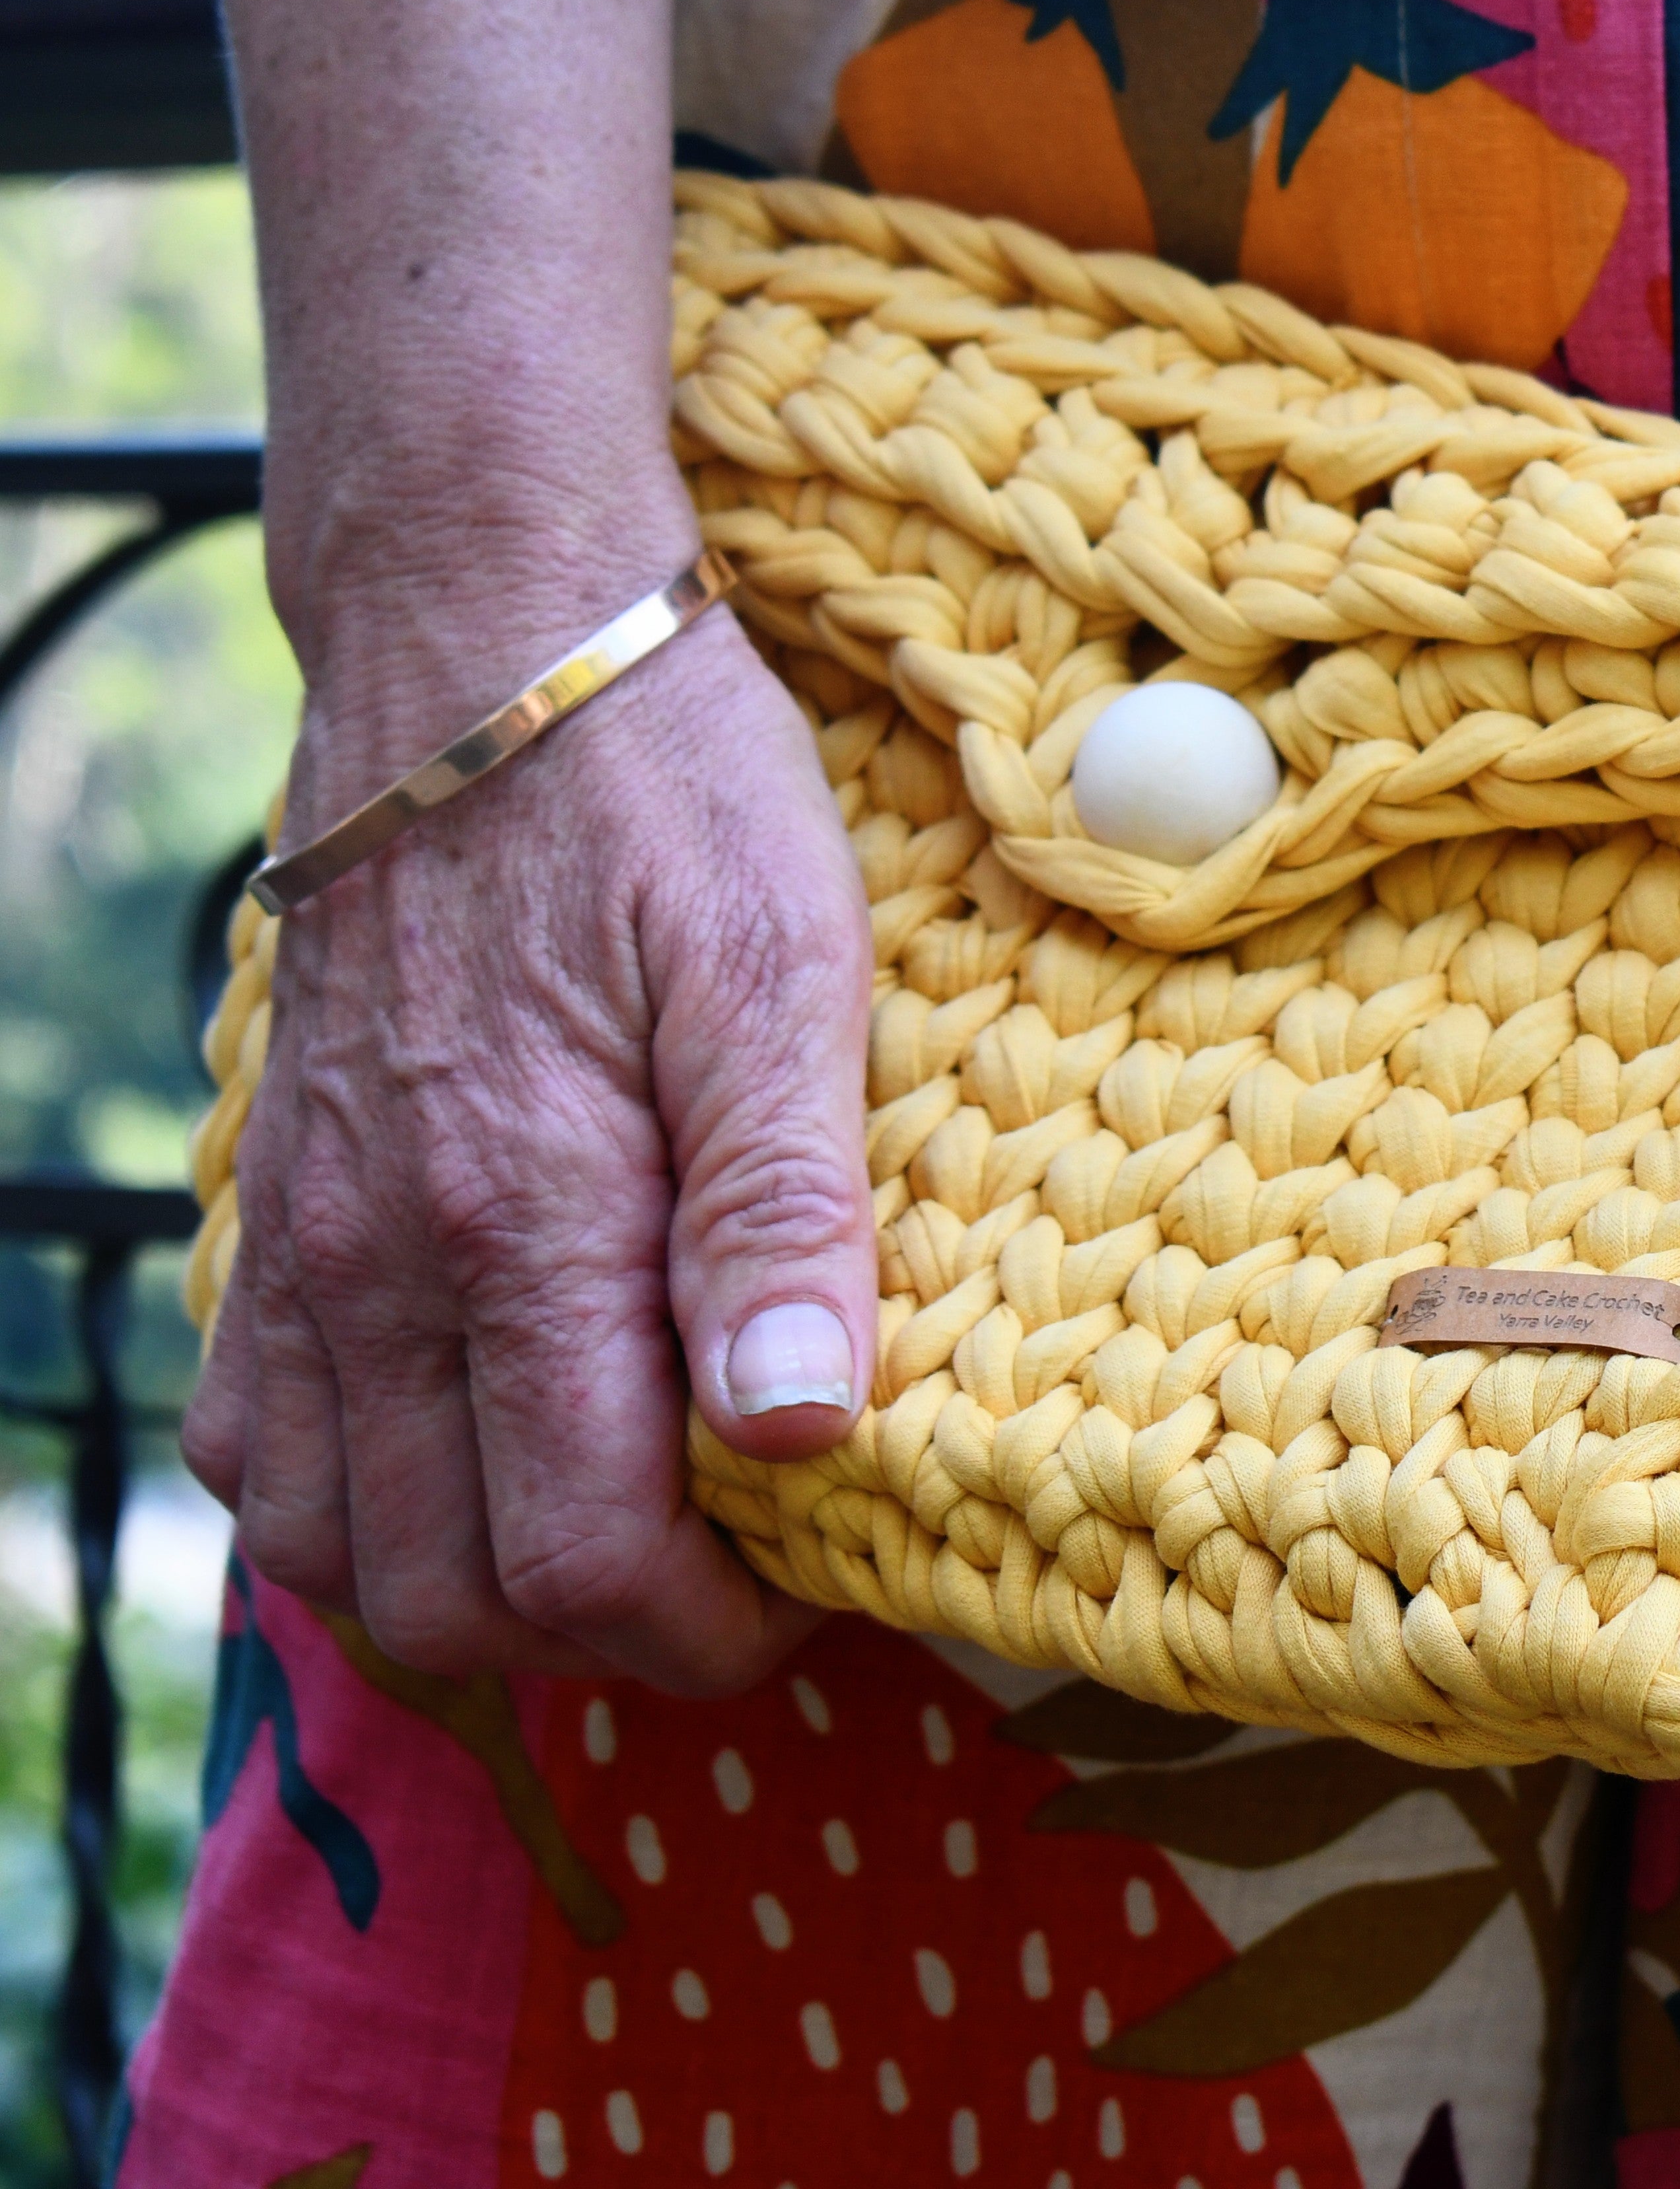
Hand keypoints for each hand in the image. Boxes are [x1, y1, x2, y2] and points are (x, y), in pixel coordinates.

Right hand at [182, 557, 875, 1692]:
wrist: (483, 645)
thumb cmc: (665, 794)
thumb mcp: (784, 968)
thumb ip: (783, 1207)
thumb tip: (800, 1430)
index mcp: (522, 1219)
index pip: (583, 1560)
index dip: (713, 1633)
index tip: (817, 1584)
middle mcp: (377, 1261)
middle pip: (453, 1598)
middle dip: (609, 1641)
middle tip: (739, 1578)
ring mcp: (300, 1245)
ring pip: (329, 1552)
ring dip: (476, 1594)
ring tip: (621, 1536)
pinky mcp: (267, 1211)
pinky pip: (255, 1446)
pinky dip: (358, 1509)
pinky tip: (475, 1455)